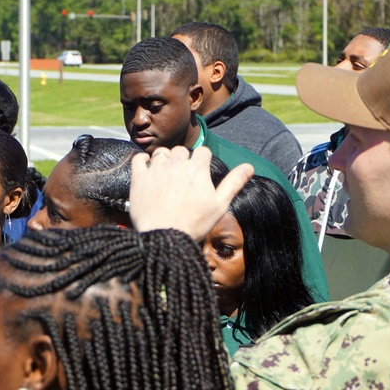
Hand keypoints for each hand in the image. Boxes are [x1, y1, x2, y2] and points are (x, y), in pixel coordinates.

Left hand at [129, 146, 252, 238]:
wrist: (164, 238)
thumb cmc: (194, 224)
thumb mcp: (220, 205)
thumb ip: (234, 183)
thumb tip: (250, 166)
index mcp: (198, 168)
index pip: (202, 152)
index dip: (202, 162)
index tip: (199, 173)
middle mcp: (177, 164)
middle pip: (182, 150)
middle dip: (184, 160)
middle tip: (183, 177)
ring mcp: (157, 169)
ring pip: (162, 153)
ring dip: (165, 159)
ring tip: (166, 174)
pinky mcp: (140, 178)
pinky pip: (139, 159)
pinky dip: (143, 160)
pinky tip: (148, 168)